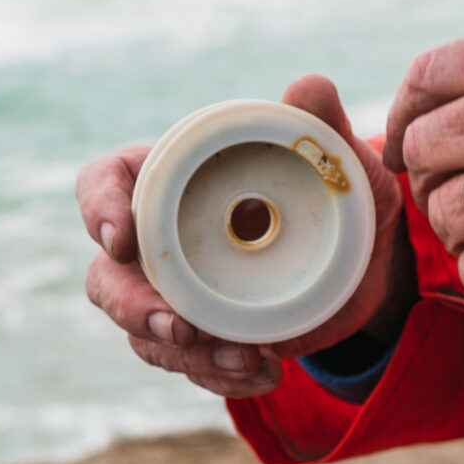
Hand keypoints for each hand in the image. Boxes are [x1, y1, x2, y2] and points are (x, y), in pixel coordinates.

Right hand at [77, 77, 415, 398]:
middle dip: (134, 308)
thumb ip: (321, 124)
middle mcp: (155, 239)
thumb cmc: (339, 196)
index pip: (103, 182)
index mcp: (166, 177)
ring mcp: (173, 294)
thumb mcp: (340, 162)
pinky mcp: (201, 338)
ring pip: (144, 334)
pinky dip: (222, 378)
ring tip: (248, 360)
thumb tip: (310, 86)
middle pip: (106, 278)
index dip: (98, 208)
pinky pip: (190, 367)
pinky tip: (265, 373)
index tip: (120, 237)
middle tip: (181, 327)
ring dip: (187, 355)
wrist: (365, 265)